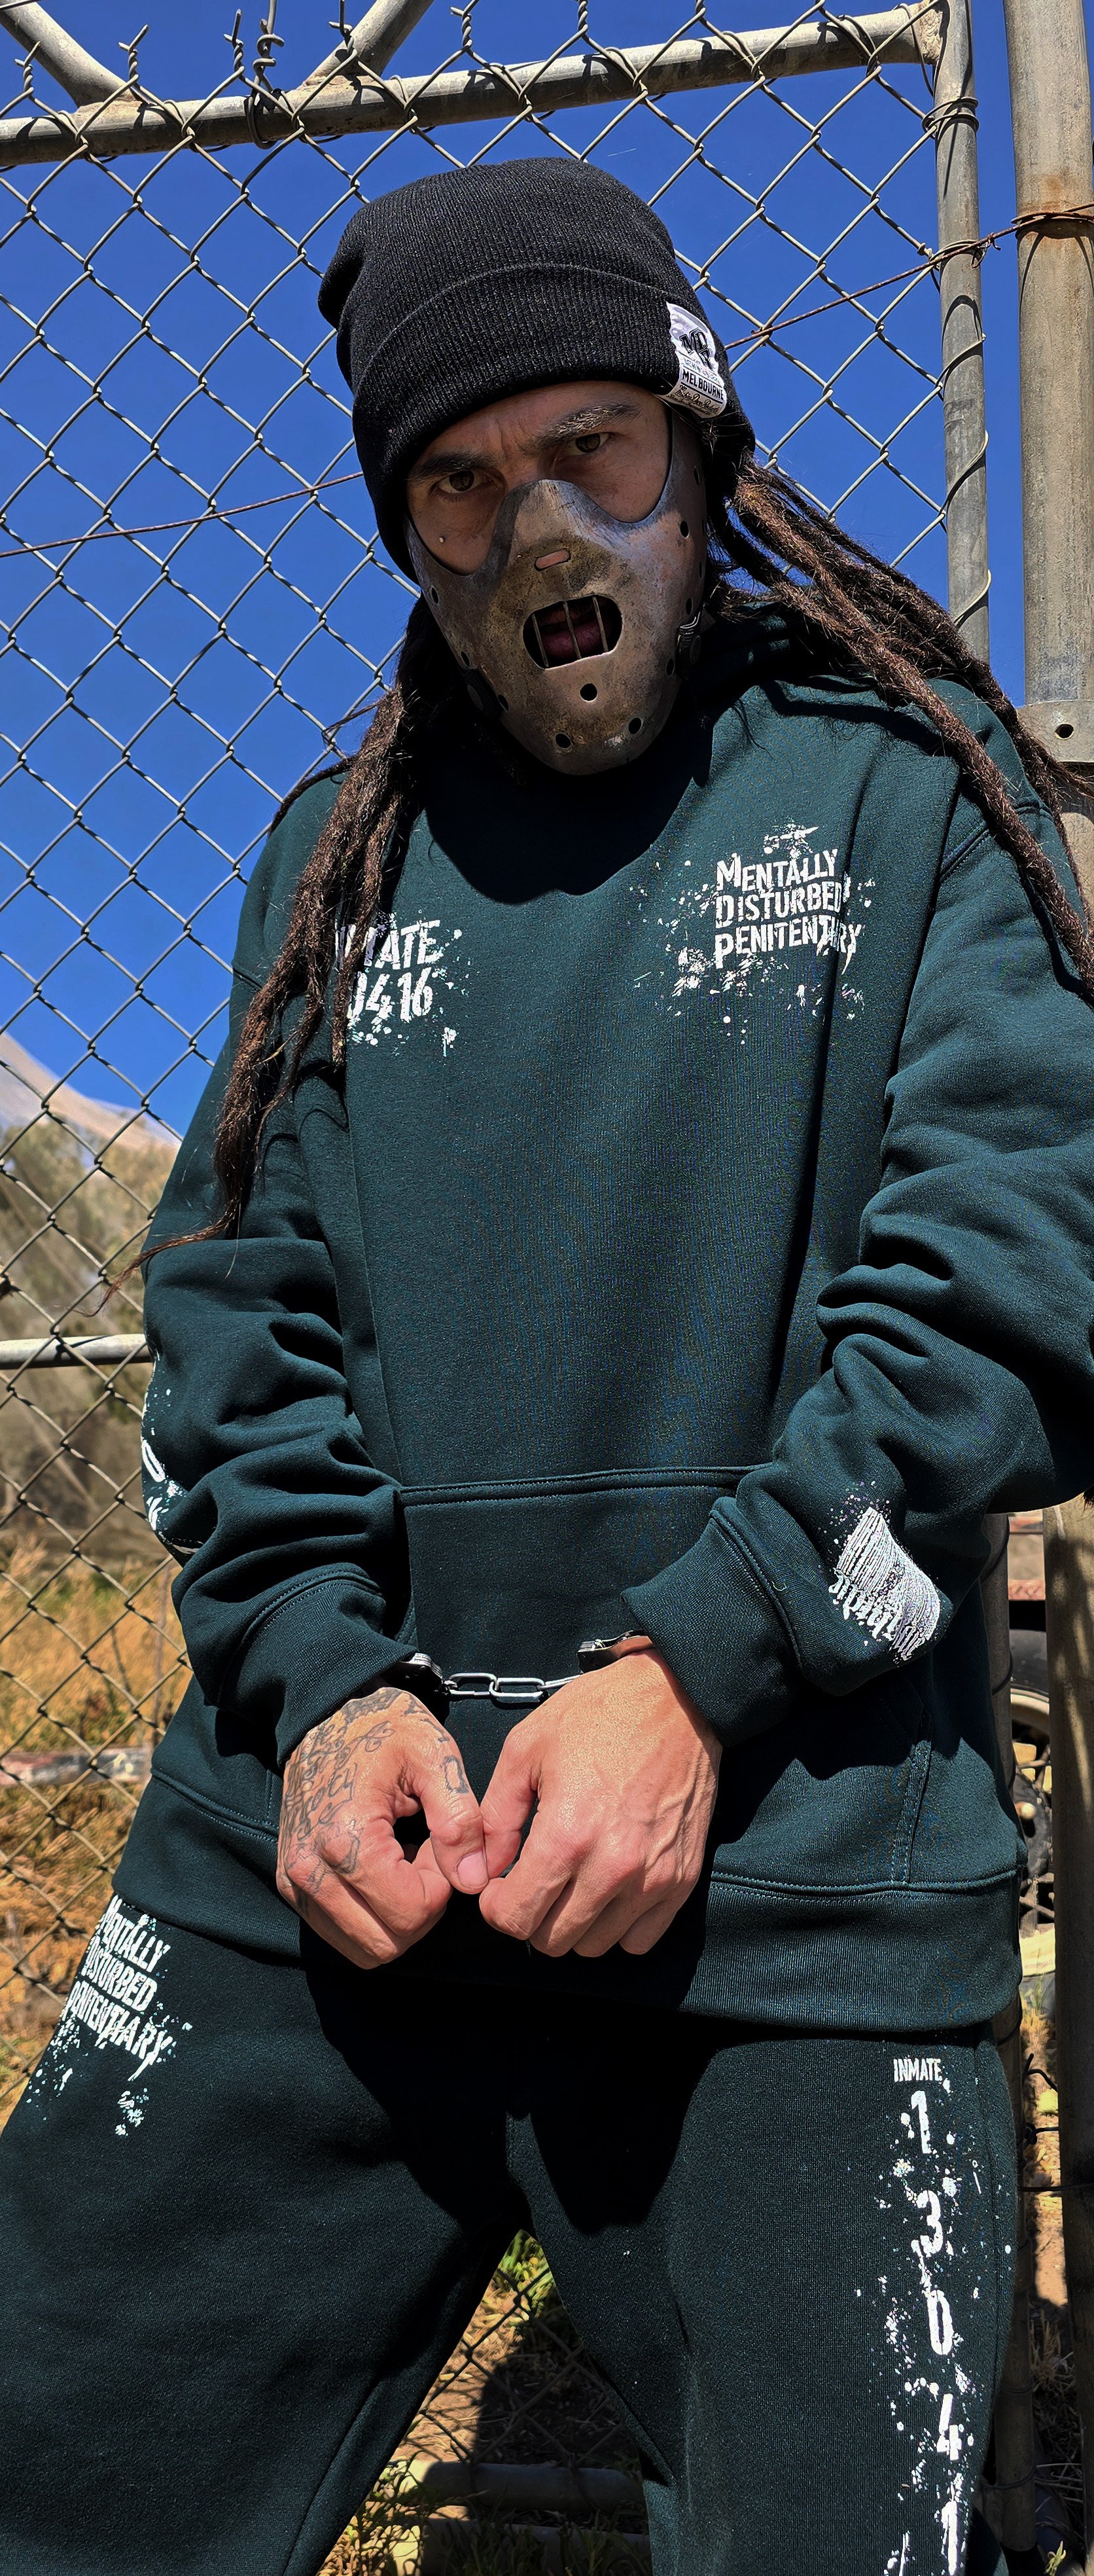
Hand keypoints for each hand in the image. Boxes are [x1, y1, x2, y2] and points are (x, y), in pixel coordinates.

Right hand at [276, 1685, 488, 1969]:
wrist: (326, 1715)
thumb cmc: (385, 1729)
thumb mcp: (435, 1756)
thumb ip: (460, 1820)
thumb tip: (473, 1882)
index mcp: (347, 1838)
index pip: (410, 1913)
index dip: (441, 1886)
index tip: (441, 1845)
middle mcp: (311, 1869)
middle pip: (386, 1943)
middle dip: (419, 1909)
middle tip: (426, 1856)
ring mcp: (295, 1881)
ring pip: (363, 1948)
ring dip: (395, 1917)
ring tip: (404, 1862)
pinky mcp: (291, 1886)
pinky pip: (340, 1934)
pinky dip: (370, 1916)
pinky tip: (382, 1869)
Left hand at [477, 1641, 720, 1958]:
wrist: (677, 1699)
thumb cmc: (599, 1715)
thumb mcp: (526, 1749)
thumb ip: (496, 1817)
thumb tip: (484, 1869)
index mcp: (566, 1835)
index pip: (514, 1917)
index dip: (495, 1907)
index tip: (498, 1886)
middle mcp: (611, 1868)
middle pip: (552, 1940)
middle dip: (530, 1916)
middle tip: (532, 1883)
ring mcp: (652, 1879)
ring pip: (594, 1946)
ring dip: (573, 1923)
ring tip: (570, 1884)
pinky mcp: (682, 1880)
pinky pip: (639, 1940)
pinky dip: (617, 1927)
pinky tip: (606, 1891)